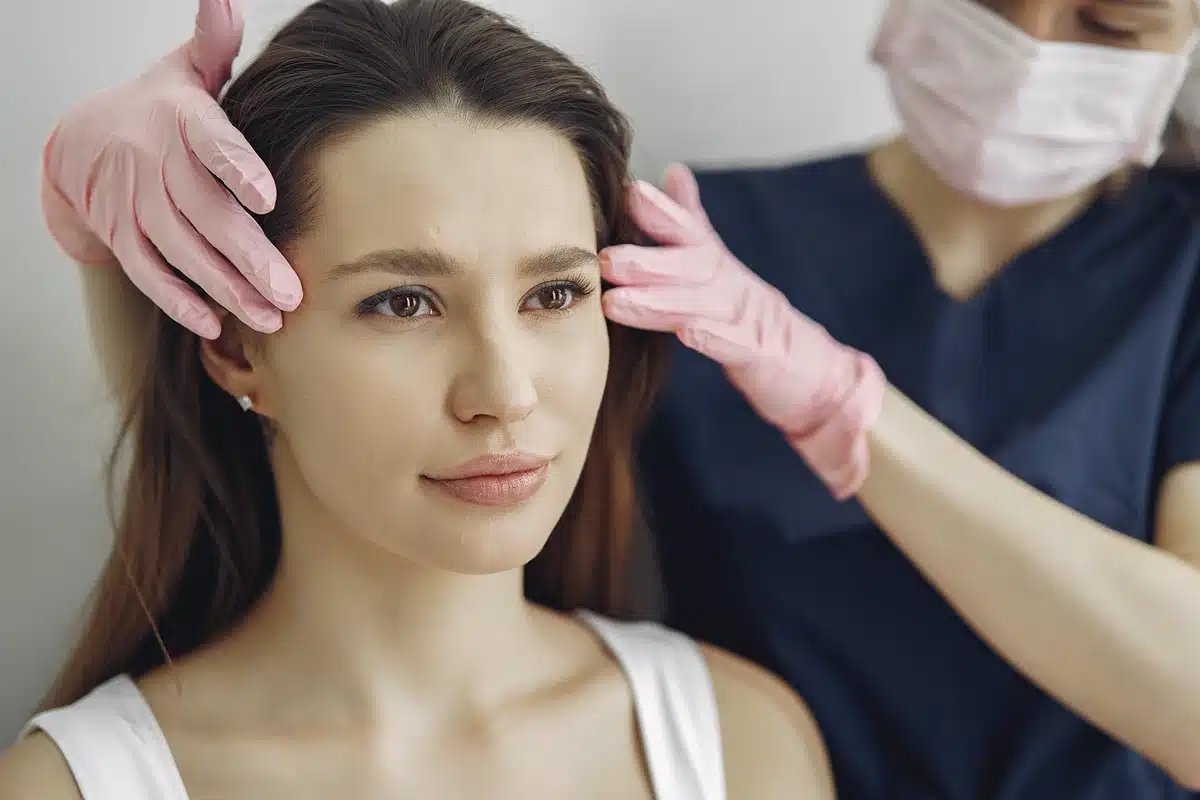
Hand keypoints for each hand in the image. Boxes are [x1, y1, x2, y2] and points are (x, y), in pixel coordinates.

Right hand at [41, 0, 301, 338]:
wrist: (83, 139)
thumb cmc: (160, 107)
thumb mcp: (184, 70)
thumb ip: (213, 44)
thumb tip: (222, 0)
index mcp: (181, 119)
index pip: (210, 142)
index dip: (236, 167)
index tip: (267, 195)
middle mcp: (156, 164)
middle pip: (205, 214)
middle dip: (249, 256)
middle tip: (291, 292)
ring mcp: (136, 205)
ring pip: (183, 252)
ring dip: (226, 289)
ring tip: (271, 317)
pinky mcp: (123, 237)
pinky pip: (150, 274)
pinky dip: (180, 301)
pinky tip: (215, 324)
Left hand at [600, 164, 884, 498]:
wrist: (817, 378)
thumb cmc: (756, 327)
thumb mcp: (722, 273)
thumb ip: (694, 226)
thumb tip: (674, 170)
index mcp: (721, 270)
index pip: (692, 234)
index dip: (664, 213)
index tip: (631, 191)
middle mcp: (737, 289)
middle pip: (695, 267)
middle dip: (649, 261)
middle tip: (606, 259)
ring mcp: (752, 323)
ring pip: (705, 307)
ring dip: (661, 302)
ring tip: (618, 303)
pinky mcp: (766, 360)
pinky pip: (738, 347)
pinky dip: (714, 339)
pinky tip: (688, 335)